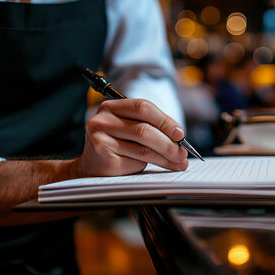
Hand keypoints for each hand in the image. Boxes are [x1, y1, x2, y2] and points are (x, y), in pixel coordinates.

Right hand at [74, 99, 188, 176]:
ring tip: (179, 162)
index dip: (165, 120)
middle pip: (144, 130)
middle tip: (183, 153)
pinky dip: (153, 166)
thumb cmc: (117, 144)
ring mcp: (100, 141)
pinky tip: (163, 167)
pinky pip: (136, 163)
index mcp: (110, 107)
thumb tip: (180, 138)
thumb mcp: (129, 128)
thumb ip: (150, 126)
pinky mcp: (104, 160)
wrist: (91, 166)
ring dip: (166, 157)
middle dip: (169, 143)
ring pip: (143, 149)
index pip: (142, 107)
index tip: (181, 134)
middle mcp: (102, 121)